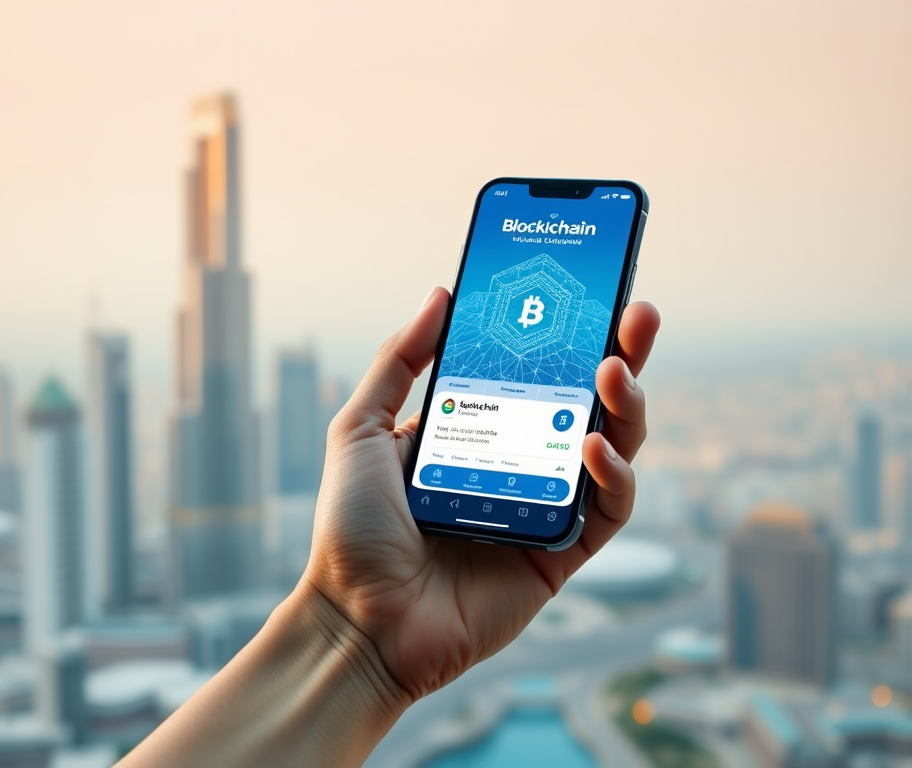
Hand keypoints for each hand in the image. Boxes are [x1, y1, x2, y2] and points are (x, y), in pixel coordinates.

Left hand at [305, 286, 660, 701]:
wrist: (359, 618)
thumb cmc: (352, 527)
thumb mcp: (360, 428)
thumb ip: (398, 360)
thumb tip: (441, 294)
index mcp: (476, 430)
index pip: (533, 372)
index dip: (564, 334)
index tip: (586, 291)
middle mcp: (517, 463)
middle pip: (585, 403)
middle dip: (620, 356)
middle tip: (636, 316)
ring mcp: (543, 508)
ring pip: (612, 449)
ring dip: (625, 406)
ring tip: (614, 369)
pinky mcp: (562, 555)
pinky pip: (608, 510)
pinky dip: (614, 476)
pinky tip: (595, 445)